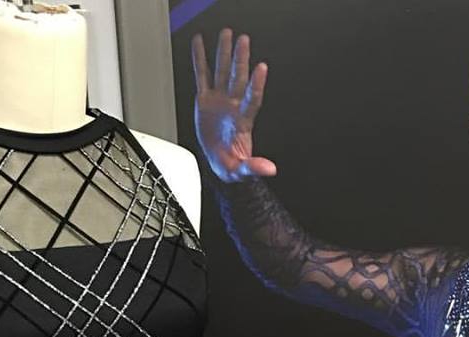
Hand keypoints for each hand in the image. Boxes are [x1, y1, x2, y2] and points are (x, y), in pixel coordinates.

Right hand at [191, 28, 276, 182]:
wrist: (218, 161)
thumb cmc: (230, 165)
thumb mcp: (241, 170)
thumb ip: (254, 167)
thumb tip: (270, 169)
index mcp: (243, 121)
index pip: (252, 100)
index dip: (257, 85)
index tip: (261, 68)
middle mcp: (233, 105)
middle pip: (238, 79)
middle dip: (240, 60)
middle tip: (243, 41)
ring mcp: (220, 100)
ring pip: (222, 72)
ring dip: (224, 53)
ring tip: (226, 34)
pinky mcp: (205, 99)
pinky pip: (202, 75)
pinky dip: (200, 59)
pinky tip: (199, 43)